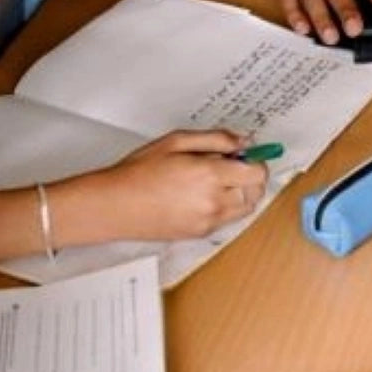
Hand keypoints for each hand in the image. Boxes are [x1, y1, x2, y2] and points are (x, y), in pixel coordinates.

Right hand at [73, 130, 268, 240]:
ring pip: (245, 208)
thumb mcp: (176, 141)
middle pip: (256, 192)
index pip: (256, 173)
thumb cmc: (139, 171)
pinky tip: (203, 195)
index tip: (245, 153)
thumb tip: (242, 141)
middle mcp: (213, 201)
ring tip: (216, 180)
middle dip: (250, 177)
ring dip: (241, 193)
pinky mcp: (200, 233)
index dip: (256, 160)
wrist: (114, 205)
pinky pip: (227, 219)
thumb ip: (215, 139)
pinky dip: (226, 206)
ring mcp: (208, 221)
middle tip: (231, 165)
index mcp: (209, 175)